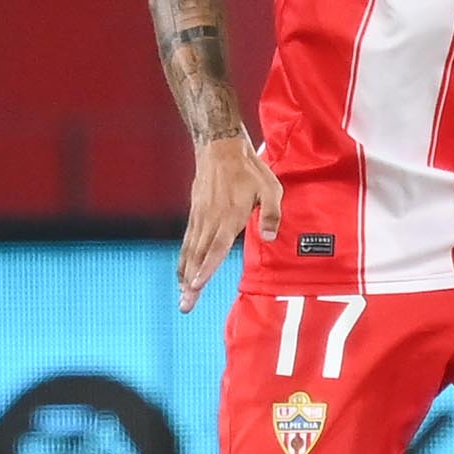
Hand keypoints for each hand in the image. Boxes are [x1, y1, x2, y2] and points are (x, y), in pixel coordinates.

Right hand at [178, 136, 274, 312]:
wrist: (220, 148)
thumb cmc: (250, 169)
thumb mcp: (271, 188)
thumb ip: (271, 214)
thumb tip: (270, 237)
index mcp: (229, 216)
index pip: (216, 247)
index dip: (207, 268)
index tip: (197, 285)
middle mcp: (211, 220)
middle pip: (199, 257)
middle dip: (191, 283)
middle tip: (185, 305)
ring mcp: (200, 217)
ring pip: (190, 251)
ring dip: (185, 275)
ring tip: (182, 296)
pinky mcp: (195, 214)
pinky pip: (188, 241)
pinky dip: (184, 259)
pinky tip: (182, 273)